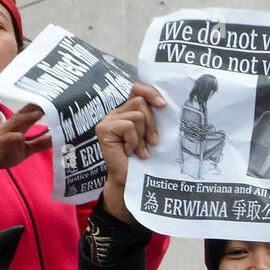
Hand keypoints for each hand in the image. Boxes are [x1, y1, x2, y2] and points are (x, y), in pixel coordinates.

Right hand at [0, 105, 50, 191]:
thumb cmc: (1, 154)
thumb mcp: (25, 150)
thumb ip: (39, 143)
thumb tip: (55, 138)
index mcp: (17, 128)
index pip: (30, 114)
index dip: (41, 106)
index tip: (54, 99)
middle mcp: (10, 128)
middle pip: (24, 114)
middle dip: (36, 106)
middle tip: (50, 98)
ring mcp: (2, 134)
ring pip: (16, 123)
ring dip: (27, 117)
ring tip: (39, 112)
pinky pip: (5, 140)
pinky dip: (12, 137)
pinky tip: (20, 136)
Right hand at [96, 82, 162, 224]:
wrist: (130, 181)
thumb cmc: (144, 159)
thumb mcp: (151, 134)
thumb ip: (153, 118)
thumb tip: (165, 104)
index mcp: (127, 111)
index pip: (137, 89)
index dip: (150, 92)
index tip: (163, 105)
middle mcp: (115, 112)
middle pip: (140, 102)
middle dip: (151, 124)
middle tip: (153, 142)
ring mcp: (107, 120)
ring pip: (137, 115)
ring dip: (142, 136)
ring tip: (138, 150)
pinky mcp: (104, 129)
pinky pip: (128, 126)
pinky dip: (134, 141)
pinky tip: (129, 152)